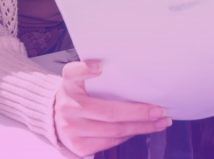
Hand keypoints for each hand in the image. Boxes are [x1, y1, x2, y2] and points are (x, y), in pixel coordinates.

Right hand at [54, 60, 170, 156]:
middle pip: (109, 112)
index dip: (86, 69)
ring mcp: (72, 130)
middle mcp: (68, 107)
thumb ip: (92, 71)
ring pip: (113, 131)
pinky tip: (140, 129)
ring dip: (140, 127)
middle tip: (158, 110)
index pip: (73, 73)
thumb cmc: (75, 94)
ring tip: (159, 122)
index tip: (100, 66)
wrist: (54, 118)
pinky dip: (128, 136)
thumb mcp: (78, 78)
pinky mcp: (78, 146)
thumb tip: (111, 67)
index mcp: (68, 84)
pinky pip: (109, 142)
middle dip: (139, 113)